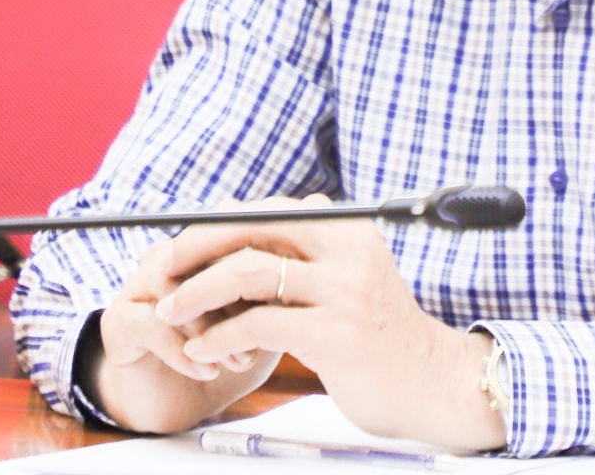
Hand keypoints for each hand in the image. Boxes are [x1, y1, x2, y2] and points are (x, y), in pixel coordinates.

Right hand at [92, 214, 284, 432]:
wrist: (184, 404)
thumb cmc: (231, 352)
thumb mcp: (270, 317)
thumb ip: (292, 281)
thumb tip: (328, 233)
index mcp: (205, 249)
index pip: (233, 232)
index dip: (263, 263)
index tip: (293, 297)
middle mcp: (171, 258)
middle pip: (203, 254)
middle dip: (239, 294)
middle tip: (270, 329)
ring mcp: (142, 286)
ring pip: (176, 287)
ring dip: (213, 326)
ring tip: (241, 360)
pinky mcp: (120, 321)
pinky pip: (151, 324)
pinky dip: (184, 351)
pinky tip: (209, 371)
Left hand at [155, 195, 505, 450]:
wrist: (430, 383)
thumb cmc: (377, 335)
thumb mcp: (346, 280)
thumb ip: (303, 257)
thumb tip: (229, 239)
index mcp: (349, 228)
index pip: (267, 211)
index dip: (218, 227)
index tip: (183, 248)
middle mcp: (348, 249)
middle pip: (252, 228)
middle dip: (197, 247)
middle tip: (165, 270)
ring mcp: (344, 291)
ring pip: (247, 272)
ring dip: (197, 293)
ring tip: (171, 312)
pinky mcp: (337, 335)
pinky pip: (258, 325)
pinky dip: (219, 336)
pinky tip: (202, 349)